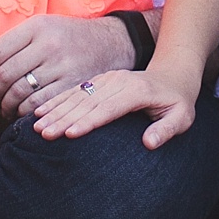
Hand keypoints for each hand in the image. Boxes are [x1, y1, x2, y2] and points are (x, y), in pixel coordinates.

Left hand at [0, 13, 134, 117]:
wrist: (108, 43)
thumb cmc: (64, 36)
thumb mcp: (36, 30)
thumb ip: (3, 43)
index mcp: (37, 27)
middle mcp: (49, 45)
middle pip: (6, 74)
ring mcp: (62, 66)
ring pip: (20, 92)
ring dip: (6, 104)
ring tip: (3, 106)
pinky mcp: (72, 85)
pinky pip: (38, 104)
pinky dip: (24, 112)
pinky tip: (21, 111)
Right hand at [32, 67, 197, 147]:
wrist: (173, 74)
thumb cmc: (178, 102)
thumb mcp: (181, 117)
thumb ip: (166, 130)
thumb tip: (148, 143)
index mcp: (136, 91)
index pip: (109, 108)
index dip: (89, 121)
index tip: (70, 134)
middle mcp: (118, 82)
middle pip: (87, 102)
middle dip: (63, 118)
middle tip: (43, 134)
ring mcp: (107, 80)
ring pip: (77, 96)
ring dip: (55, 110)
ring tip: (36, 125)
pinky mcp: (99, 81)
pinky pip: (75, 91)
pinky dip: (57, 101)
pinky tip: (40, 111)